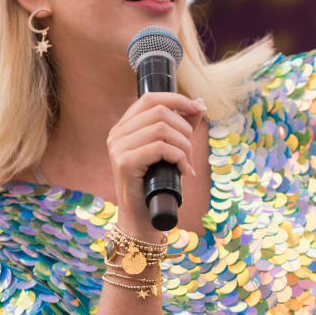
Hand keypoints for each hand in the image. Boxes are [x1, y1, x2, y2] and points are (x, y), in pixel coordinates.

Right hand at [107, 92, 204, 230]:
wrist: (141, 216)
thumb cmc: (156, 182)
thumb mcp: (168, 150)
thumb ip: (180, 127)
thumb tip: (198, 105)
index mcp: (124, 127)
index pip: (149, 98)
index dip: (176, 99)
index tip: (197, 108)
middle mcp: (117, 134)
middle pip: (160, 112)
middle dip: (185, 129)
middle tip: (191, 152)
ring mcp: (118, 148)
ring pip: (162, 129)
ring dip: (184, 145)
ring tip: (187, 163)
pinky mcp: (124, 163)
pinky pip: (160, 148)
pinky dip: (179, 157)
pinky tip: (184, 171)